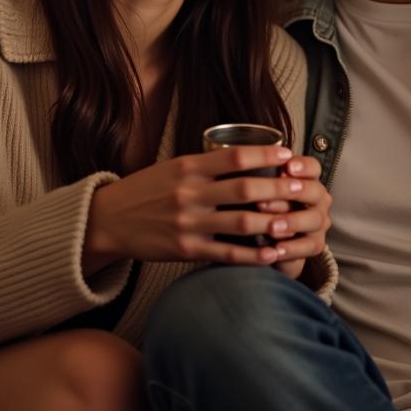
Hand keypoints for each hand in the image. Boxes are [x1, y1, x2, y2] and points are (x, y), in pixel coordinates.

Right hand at [83, 146, 329, 274]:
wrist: (109, 220)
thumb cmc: (147, 190)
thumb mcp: (173, 168)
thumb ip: (206, 165)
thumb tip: (249, 159)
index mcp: (188, 167)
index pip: (234, 157)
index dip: (266, 156)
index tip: (289, 156)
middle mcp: (189, 193)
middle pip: (244, 190)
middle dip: (278, 189)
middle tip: (302, 189)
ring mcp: (188, 223)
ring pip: (241, 223)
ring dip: (273, 223)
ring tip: (295, 221)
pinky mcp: (186, 250)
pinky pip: (227, 253)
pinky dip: (253, 255)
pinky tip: (273, 253)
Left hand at [253, 155, 331, 280]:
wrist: (264, 240)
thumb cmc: (257, 206)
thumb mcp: (254, 190)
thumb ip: (256, 179)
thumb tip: (241, 165)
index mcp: (306, 179)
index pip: (313, 167)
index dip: (302, 166)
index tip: (287, 167)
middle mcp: (317, 199)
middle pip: (315, 192)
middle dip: (293, 193)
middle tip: (268, 199)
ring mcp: (318, 222)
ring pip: (314, 219)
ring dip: (292, 222)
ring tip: (271, 227)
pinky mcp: (314, 244)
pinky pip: (310, 246)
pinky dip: (293, 248)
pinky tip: (277, 250)